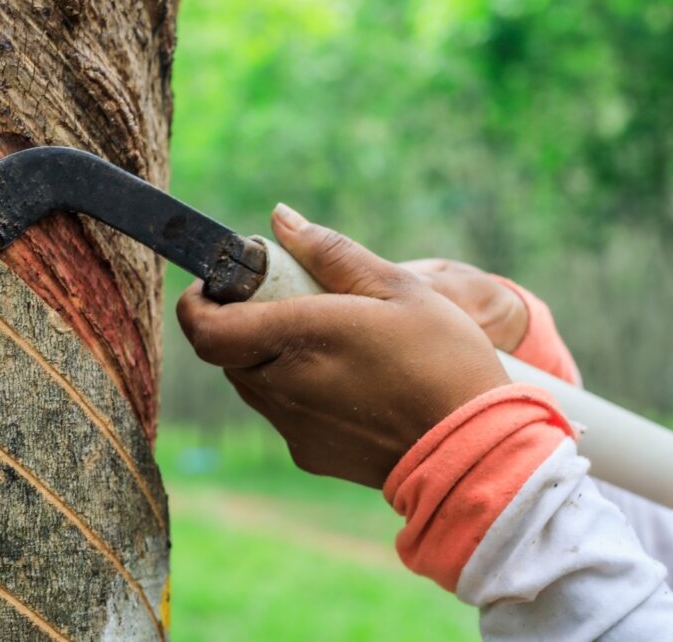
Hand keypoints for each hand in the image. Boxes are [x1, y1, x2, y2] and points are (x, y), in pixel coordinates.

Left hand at [176, 204, 508, 488]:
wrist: (472, 450)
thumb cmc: (444, 360)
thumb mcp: (398, 289)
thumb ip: (332, 253)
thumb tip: (281, 219)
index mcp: (299, 339)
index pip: (207, 328)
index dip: (200, 302)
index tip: (220, 281)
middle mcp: (283, 388)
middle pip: (229, 351)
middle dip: (247, 321)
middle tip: (295, 302)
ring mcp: (293, 427)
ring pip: (254, 382)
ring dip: (271, 355)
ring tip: (330, 341)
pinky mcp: (308, 455)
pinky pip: (282, 412)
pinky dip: (296, 389)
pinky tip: (349, 382)